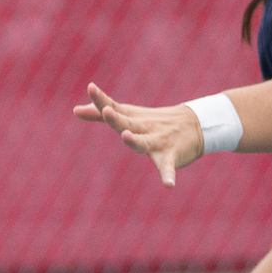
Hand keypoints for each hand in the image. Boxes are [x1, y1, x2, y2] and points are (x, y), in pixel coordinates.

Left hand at [74, 83, 203, 186]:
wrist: (196, 126)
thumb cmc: (154, 122)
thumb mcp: (128, 116)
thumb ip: (99, 115)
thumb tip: (75, 110)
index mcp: (132, 119)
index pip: (114, 108)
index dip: (101, 99)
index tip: (91, 87)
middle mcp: (144, 127)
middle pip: (127, 123)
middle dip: (116, 119)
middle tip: (106, 110)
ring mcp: (158, 141)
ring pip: (144, 142)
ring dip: (135, 140)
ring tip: (126, 136)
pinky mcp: (171, 156)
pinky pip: (168, 167)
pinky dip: (168, 175)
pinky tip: (168, 185)